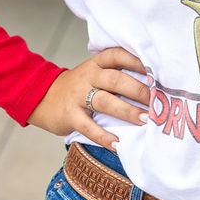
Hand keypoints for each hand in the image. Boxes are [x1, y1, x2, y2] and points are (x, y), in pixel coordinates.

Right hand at [27, 47, 151, 148]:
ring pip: (105, 101)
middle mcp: (88, 76)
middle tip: (158, 101)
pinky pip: (88, 126)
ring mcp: (77, 96)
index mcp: (96, 63)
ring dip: (127, 111)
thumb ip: (116, 75)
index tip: (156, 72)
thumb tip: (152, 86)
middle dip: (139, 90)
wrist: (41, 97)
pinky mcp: (69, 115)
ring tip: (145, 120)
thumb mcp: (93, 73)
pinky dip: (103, 136)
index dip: (137, 61)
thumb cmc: (78, 87)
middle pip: (116, 80)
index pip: (118, 56)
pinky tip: (117, 144)